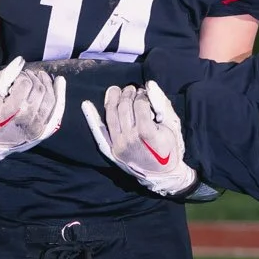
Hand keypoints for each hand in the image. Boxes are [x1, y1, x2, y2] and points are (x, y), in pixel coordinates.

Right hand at [0, 57, 65, 160]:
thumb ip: (4, 77)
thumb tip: (20, 61)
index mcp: (11, 111)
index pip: (25, 84)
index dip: (22, 75)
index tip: (17, 76)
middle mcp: (27, 119)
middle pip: (40, 89)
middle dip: (35, 77)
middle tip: (28, 74)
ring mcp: (38, 126)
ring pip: (50, 98)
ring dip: (47, 83)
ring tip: (41, 76)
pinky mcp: (44, 130)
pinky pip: (56, 111)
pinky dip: (60, 95)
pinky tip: (59, 83)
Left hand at [82, 81, 199, 195]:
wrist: (164, 174)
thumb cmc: (171, 148)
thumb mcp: (172, 125)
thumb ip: (162, 104)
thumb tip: (150, 85)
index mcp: (148, 133)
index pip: (140, 104)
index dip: (142, 95)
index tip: (145, 94)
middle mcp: (131, 138)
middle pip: (125, 107)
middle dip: (128, 94)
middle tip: (131, 89)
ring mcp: (120, 144)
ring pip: (111, 115)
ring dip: (113, 99)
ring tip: (117, 90)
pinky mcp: (113, 149)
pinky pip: (100, 131)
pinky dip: (92, 117)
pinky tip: (86, 105)